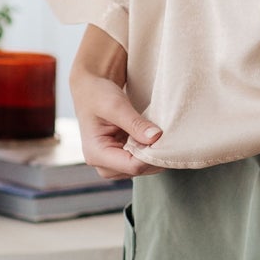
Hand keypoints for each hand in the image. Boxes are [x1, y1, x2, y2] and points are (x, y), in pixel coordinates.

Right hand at [71, 28, 162, 176]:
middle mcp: (103, 164)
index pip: (132, 166)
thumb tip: (156, 137)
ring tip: (161, 136)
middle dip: (154, 156)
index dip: (152, 156)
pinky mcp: (120, 158)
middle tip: (168, 137)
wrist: (91, 89)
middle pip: (138, 170)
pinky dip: (150, 151)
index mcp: (96, 154)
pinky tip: (155, 138)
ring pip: (142, 168)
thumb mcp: (116, 105)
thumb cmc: (98, 94)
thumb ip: (135, 123)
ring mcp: (112, 163)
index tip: (166, 139)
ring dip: (154, 154)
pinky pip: (141, 161)